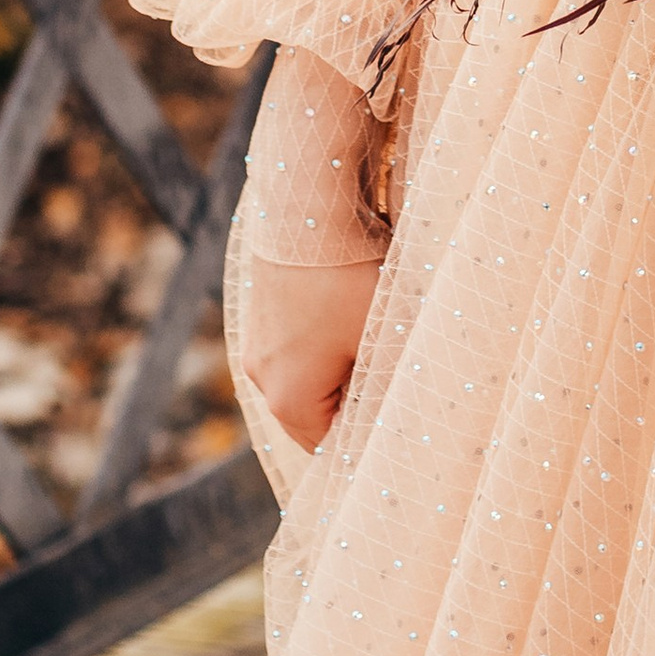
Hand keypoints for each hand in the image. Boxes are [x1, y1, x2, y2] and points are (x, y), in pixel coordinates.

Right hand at [241, 253, 382, 452]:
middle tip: (389, 386)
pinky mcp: (260, 318)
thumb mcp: (377, 338)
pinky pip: (291, 354)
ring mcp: (257, 347)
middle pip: (311, 418)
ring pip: (302, 384)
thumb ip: (382, 385)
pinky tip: (345, 325)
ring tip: (369, 350)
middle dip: (349, 406)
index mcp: (288, 401)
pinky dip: (318, 352)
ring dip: (334, 376)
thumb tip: (398, 409)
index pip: (330, 445)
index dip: (365, 434)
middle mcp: (262, 381)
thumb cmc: (348, 281)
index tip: (396, 416)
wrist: (305, 210)